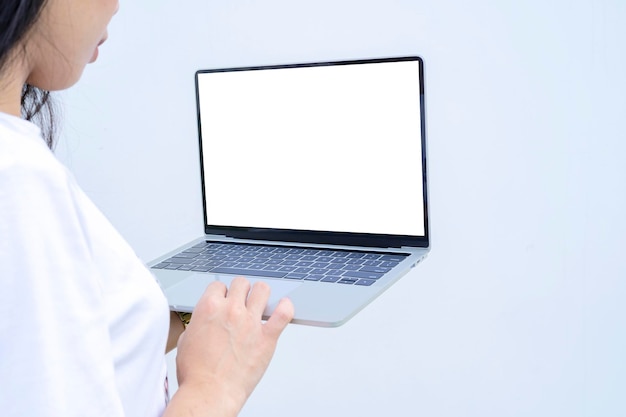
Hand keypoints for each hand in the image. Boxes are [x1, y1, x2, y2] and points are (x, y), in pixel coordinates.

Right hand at [170, 277, 293, 415]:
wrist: (209, 393)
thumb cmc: (196, 373)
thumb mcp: (186, 340)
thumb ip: (199, 324)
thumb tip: (206, 322)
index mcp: (209, 308)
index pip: (219, 285)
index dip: (221, 293)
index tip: (224, 299)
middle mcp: (231, 311)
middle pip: (241, 283)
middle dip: (240, 290)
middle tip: (241, 301)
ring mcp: (250, 323)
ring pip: (262, 290)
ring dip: (260, 294)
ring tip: (259, 302)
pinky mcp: (267, 338)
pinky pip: (283, 314)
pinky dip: (286, 307)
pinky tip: (283, 307)